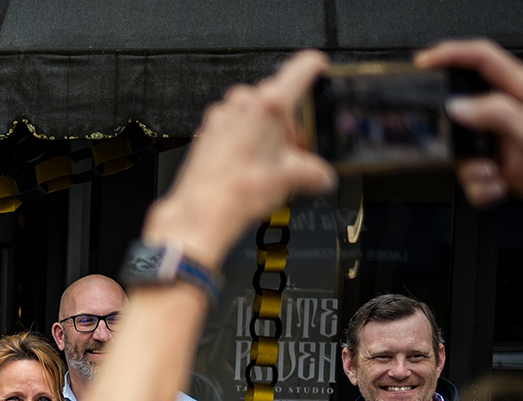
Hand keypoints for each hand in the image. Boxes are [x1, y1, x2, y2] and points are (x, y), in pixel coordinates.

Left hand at [143, 50, 336, 268]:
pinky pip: (234, 123)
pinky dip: (245, 137)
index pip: (303, 67)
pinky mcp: (208, 129)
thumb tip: (322, 175)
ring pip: (254, 111)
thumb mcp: (291, 179)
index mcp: (270, 103)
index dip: (317, 67)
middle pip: (278, 97)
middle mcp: (243, 102)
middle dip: (290, 122)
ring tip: (270, 162)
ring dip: (266, 130)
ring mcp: (222, 115)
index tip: (322, 72)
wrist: (200, 212)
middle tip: (294, 149)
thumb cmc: (238, 191)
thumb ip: (315, 171)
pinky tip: (249, 164)